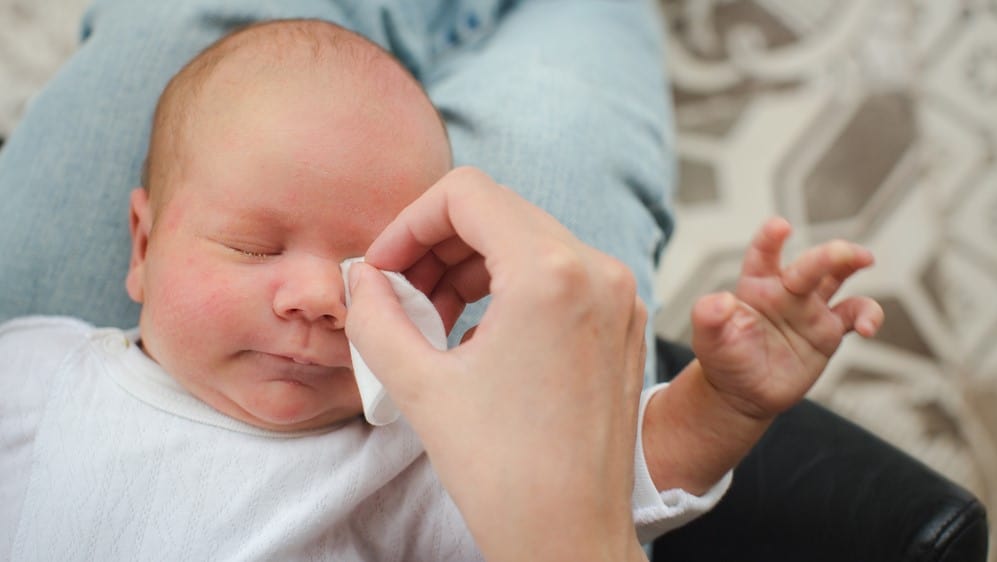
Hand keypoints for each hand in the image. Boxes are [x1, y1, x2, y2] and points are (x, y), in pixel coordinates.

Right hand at [345, 167, 647, 560]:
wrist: (570, 537)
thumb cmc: (505, 473)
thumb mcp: (418, 385)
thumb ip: (375, 315)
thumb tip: (361, 278)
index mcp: (550, 273)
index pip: (466, 193)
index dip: (409, 222)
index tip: (383, 267)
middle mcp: (597, 271)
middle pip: (499, 212)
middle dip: (436, 246)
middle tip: (399, 296)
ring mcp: (618, 297)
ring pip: (528, 240)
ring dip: (470, 266)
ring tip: (431, 320)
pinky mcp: (622, 323)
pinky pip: (558, 274)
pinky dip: (509, 286)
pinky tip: (476, 334)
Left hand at [692, 217, 883, 419]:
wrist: (742, 392)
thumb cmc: (723, 358)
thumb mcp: (708, 339)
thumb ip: (708, 316)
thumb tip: (720, 300)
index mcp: (755, 285)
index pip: (763, 255)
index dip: (770, 239)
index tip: (779, 226)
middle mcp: (785, 290)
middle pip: (809, 264)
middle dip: (827, 254)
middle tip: (844, 252)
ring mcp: (809, 308)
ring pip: (836, 276)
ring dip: (851, 263)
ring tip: (865, 259)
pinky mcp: (828, 330)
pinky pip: (855, 314)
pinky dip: (868, 315)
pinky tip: (868, 328)